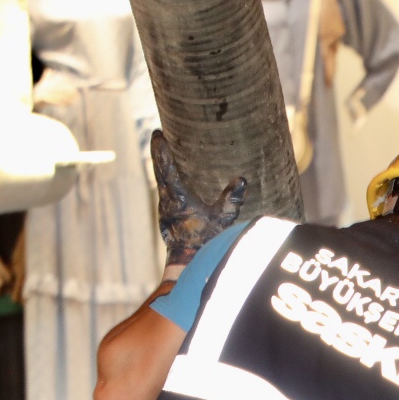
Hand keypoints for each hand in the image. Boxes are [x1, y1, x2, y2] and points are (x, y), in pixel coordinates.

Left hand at [152, 131, 245, 266]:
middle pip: (159, 171)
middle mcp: (167, 201)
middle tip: (157, 136)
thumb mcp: (222, 220)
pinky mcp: (167, 217)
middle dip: (158, 153)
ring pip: (160, 181)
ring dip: (161, 166)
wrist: (189, 264)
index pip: (166, 168)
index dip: (162, 150)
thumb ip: (231, 200)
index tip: (158, 135)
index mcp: (177, 197)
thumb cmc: (206, 242)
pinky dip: (165, 179)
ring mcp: (164, 209)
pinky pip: (164, 191)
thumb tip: (241, 180)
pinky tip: (171, 179)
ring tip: (163, 152)